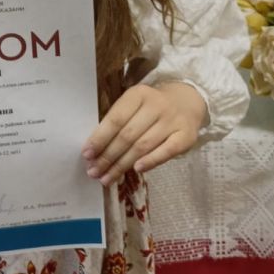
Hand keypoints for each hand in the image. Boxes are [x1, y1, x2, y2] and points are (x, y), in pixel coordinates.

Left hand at [82, 82, 206, 184]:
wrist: (187, 102)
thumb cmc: (151, 107)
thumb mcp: (134, 105)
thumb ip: (117, 122)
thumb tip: (94, 150)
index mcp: (138, 94)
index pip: (115, 119)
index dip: (100, 138)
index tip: (87, 155)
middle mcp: (156, 105)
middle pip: (127, 135)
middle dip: (108, 156)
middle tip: (94, 172)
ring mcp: (172, 121)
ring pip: (143, 146)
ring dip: (123, 165)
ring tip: (107, 178)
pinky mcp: (186, 136)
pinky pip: (166, 152)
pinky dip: (151, 161)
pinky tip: (136, 170)